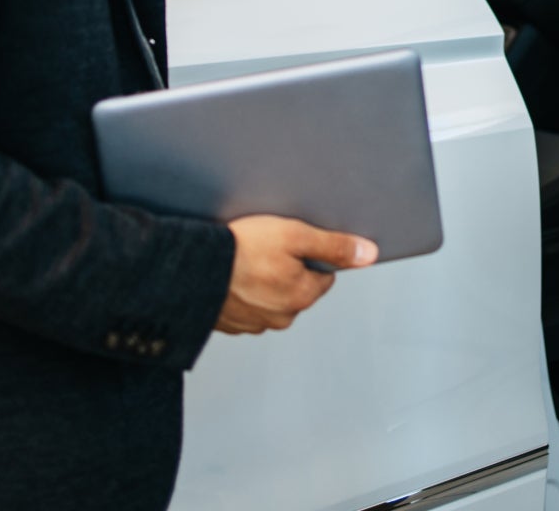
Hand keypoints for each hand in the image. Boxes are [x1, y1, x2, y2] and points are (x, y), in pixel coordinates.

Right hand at [214, 215, 376, 334]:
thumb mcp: (295, 235)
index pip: (323, 276)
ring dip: (262, 282)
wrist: (190, 268)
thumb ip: (334, 246)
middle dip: (286, 269)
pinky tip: (231, 274)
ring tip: (245, 261)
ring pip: (270, 298)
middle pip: (297, 288)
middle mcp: (281, 317)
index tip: (291, 244)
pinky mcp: (229, 323)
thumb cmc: (241, 249)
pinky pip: (245, 306)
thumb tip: (368, 254)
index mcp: (301, 297)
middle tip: (265, 250)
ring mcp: (253, 323)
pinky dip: (241, 292)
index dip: (310, 255)